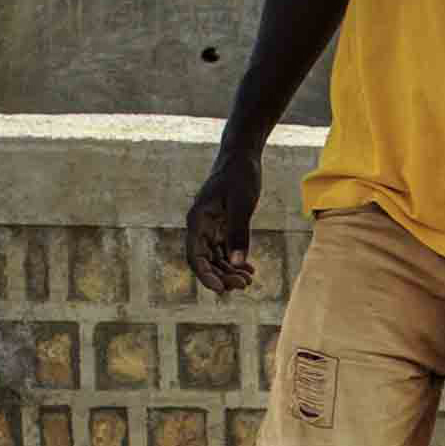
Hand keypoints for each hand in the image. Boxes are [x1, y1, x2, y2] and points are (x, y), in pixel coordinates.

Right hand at [185, 151, 262, 292]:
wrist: (242, 155)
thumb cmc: (240, 175)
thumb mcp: (242, 204)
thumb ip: (239, 233)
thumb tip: (237, 263)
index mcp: (198, 220)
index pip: (195, 256)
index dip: (205, 276)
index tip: (220, 290)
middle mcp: (200, 226)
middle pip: (205, 261)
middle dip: (222, 276)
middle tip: (244, 285)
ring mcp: (210, 227)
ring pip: (215, 258)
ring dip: (229, 271)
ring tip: (249, 280)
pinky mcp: (222, 225)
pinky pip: (224, 250)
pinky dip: (235, 261)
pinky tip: (249, 269)